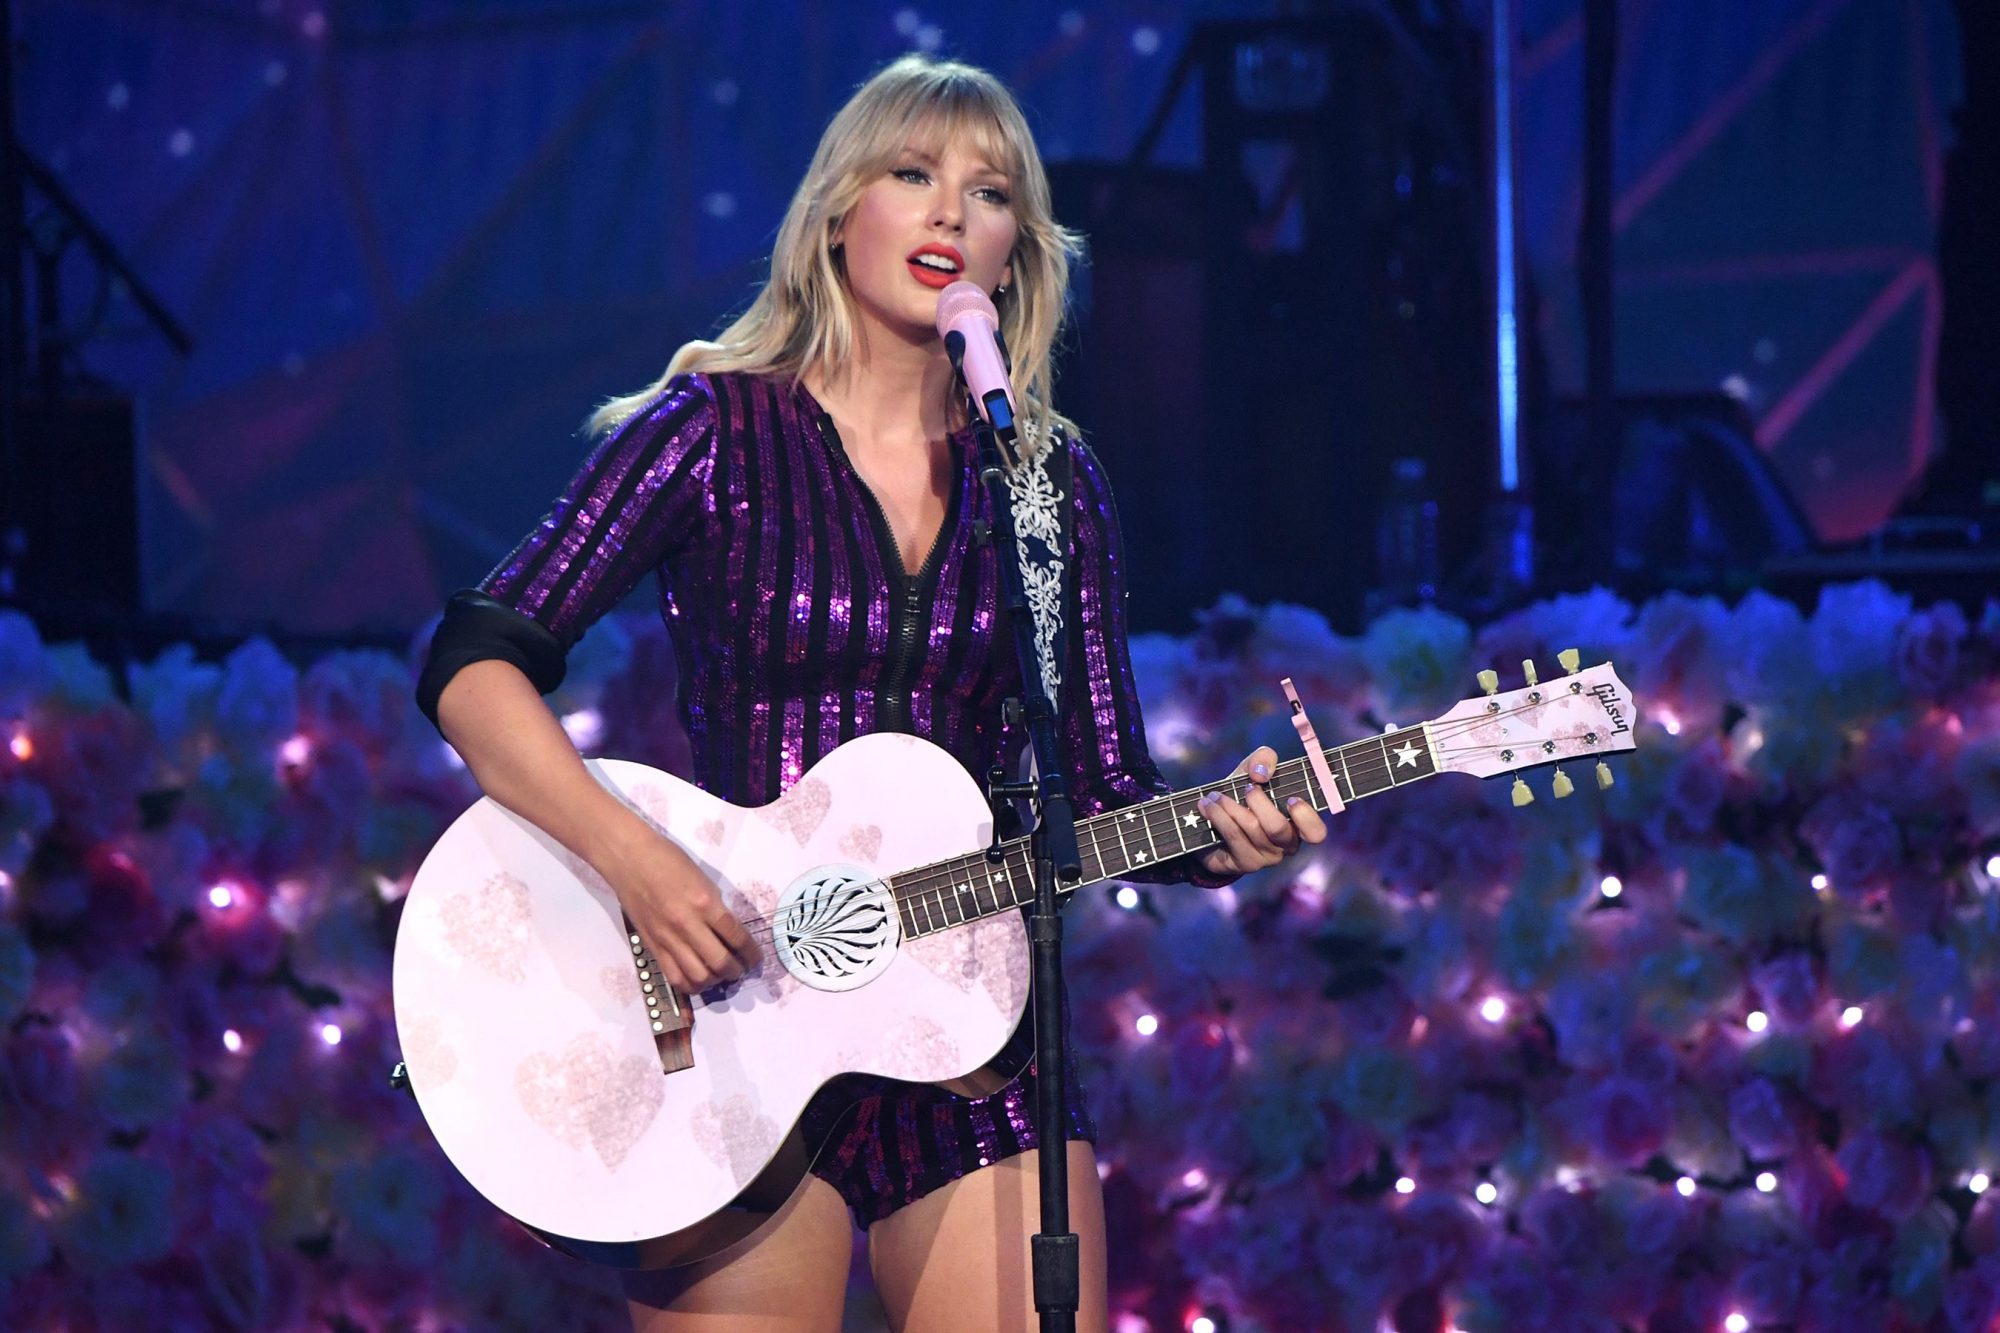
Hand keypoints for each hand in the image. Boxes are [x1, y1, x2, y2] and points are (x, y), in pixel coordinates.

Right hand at [596, 826, 761, 993]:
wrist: (629, 859)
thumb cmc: (668, 860)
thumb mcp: (702, 879)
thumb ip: (715, 907)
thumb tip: (728, 932)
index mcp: (705, 903)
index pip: (736, 936)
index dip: (751, 953)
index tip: (756, 959)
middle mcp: (687, 924)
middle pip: (720, 962)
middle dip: (736, 971)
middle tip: (740, 969)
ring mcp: (668, 938)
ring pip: (697, 976)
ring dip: (714, 981)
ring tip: (719, 975)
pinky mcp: (652, 946)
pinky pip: (673, 976)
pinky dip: (689, 984)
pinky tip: (696, 979)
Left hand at [1196, 745, 1327, 877]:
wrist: (1212, 822)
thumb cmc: (1243, 794)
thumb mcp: (1254, 771)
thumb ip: (1263, 760)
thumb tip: (1261, 773)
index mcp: (1298, 825)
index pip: (1316, 833)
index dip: (1306, 818)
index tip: (1291, 799)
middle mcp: (1285, 845)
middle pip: (1278, 829)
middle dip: (1259, 802)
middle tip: (1247, 788)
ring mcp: (1265, 858)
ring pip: (1252, 830)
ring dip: (1230, 806)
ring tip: (1214, 795)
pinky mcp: (1244, 864)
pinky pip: (1233, 837)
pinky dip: (1218, 817)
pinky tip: (1207, 806)